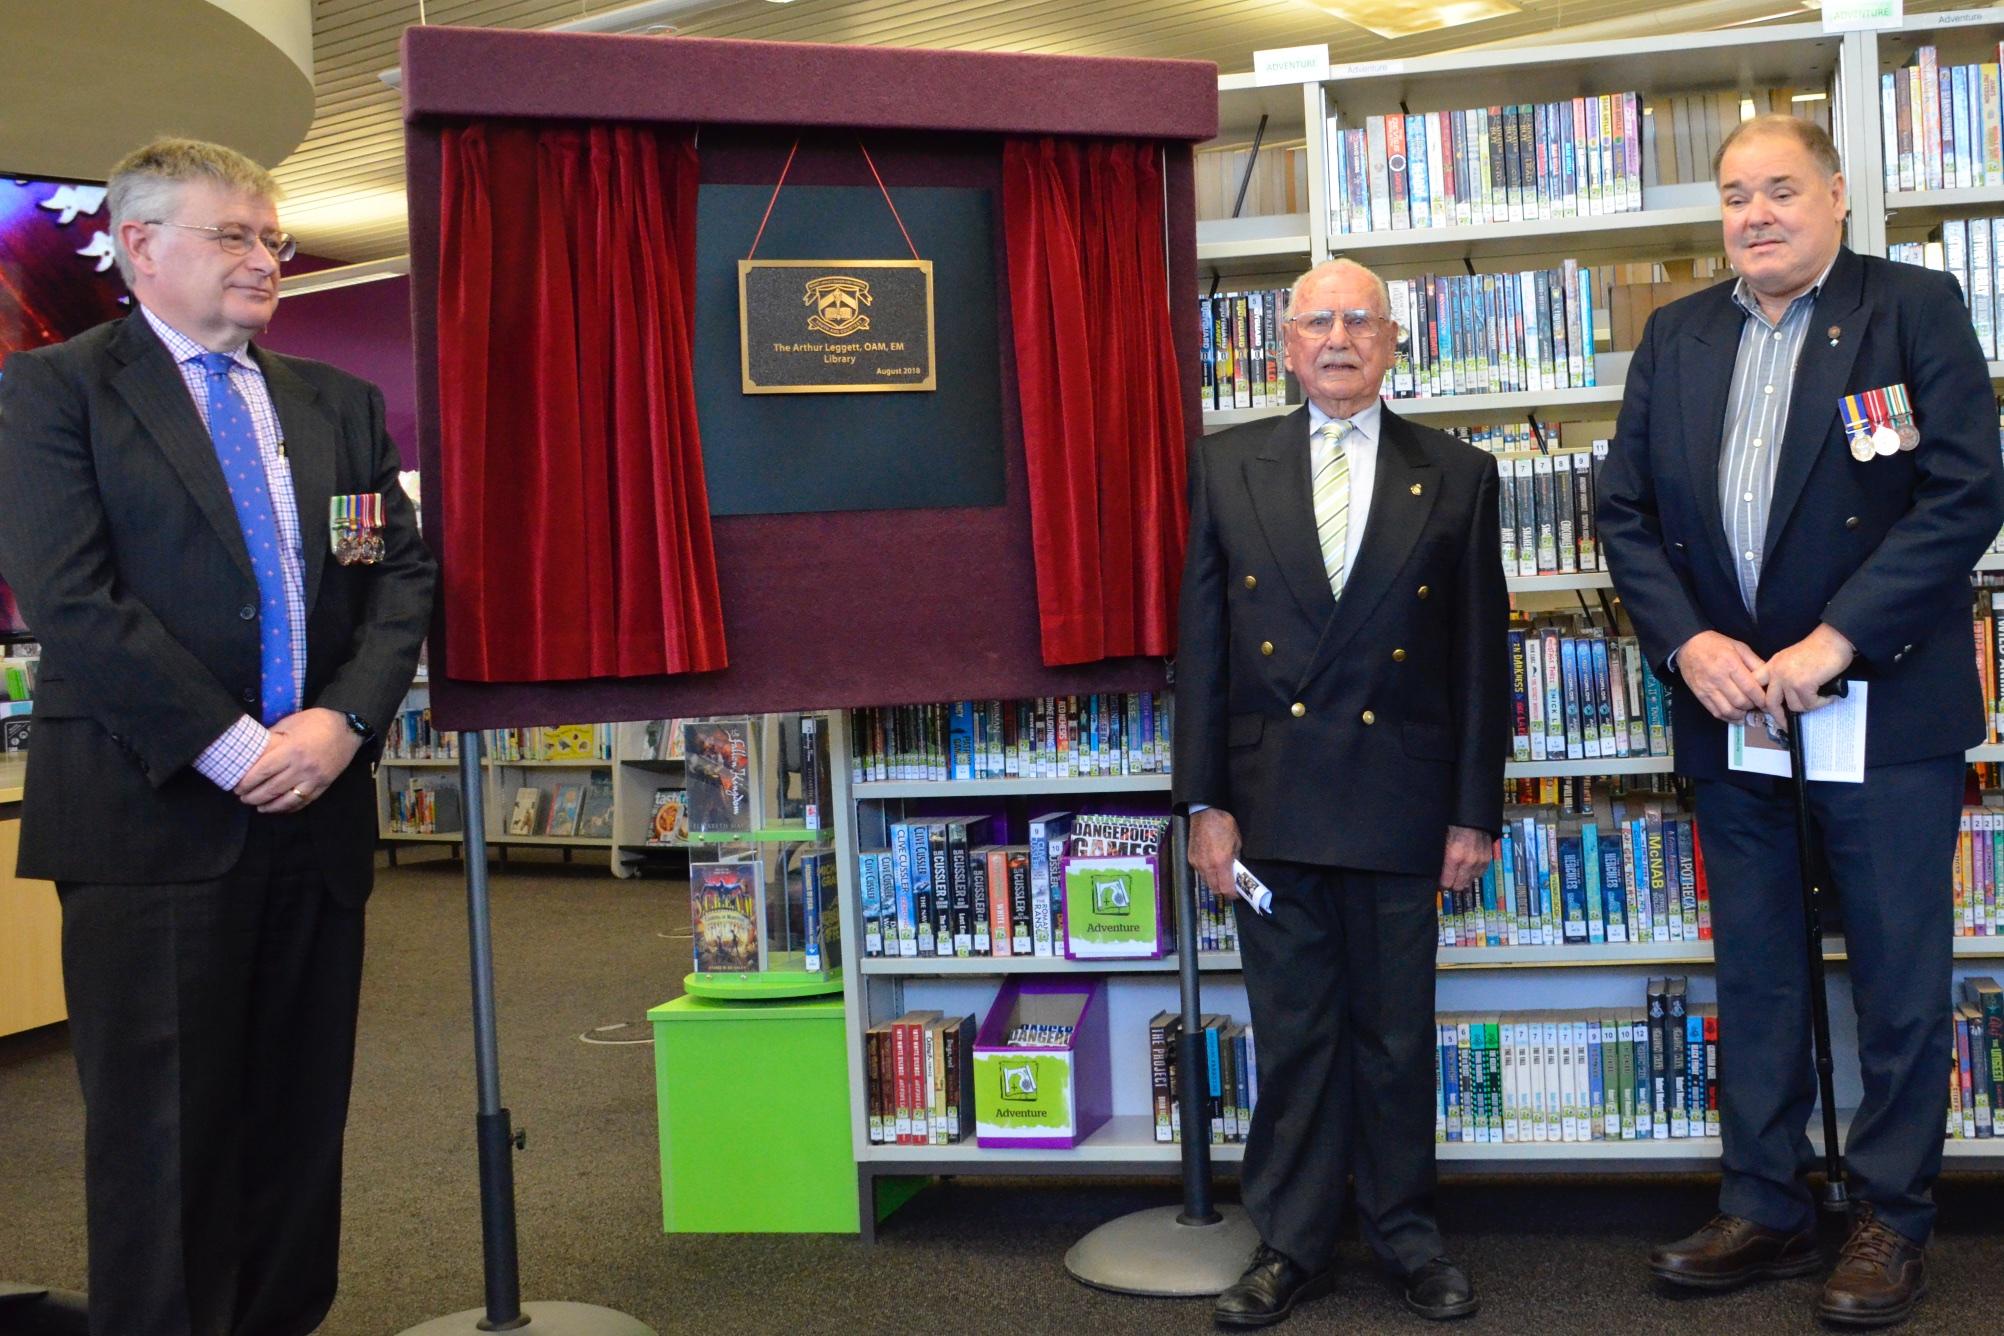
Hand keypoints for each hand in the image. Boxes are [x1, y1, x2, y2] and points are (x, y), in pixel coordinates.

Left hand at [235, 707, 362, 812]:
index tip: (237, 786)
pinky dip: (289, 807)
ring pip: (287, 799)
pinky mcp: (323, 785)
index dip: (247, 782)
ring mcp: (314, 778)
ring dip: (269, 806)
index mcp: (292, 749)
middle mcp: (302, 767)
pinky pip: (303, 801)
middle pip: (272, 788)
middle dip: (253, 796)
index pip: (263, 771)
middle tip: (242, 797)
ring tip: (257, 806)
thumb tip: (253, 750)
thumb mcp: (290, 723)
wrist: (348, 729)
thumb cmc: (316, 722)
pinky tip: (278, 808)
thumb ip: (272, 738)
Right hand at [1188, 808, 1241, 899]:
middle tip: (1231, 885)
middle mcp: (1207, 866)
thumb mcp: (1237, 841)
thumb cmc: (1223, 824)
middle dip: (1224, 890)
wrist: (1204, 813)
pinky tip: (1212, 864)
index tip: (1238, 893)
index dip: (1233, 894)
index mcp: (1221, 862)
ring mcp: (1198, 863)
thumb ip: (1236, 859)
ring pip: (1207, 881)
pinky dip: (1207, 873)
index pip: (1226, 888)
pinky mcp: (1191, 859)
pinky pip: (1200, 872)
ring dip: (1215, 882)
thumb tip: (1237, 871)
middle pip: (1215, 889)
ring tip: (1221, 873)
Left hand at [1438, 825, 1490, 892]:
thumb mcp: (1440, 840)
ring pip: (1470, 881)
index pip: (1447, 883)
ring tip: (1457, 873)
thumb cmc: (1454, 824)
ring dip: (1464, 878)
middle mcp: (1469, 861)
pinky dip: (1473, 872)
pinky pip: (1480, 874)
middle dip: (1452, 884)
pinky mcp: (1487, 858)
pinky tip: (1467, 867)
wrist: (1472, 814)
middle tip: (1448, 879)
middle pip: (1459, 886)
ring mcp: (1480, 860)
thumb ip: (1440, 858)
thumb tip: (1435, 871)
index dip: (1442, 883)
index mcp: (1454, 856)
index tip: (1439, 882)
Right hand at [1674, 630, 1770, 722]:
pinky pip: (1715, 712)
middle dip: (1753, 707)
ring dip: (1741, 715)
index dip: (1762, 699)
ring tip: (1747, 712)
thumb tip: (1768, 679)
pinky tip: (1735, 716)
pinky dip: (1728, 718)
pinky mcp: (1700, 695)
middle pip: (1740, 701)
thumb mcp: (1739, 647)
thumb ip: (1755, 663)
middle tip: (1758, 706)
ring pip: (1728, 710)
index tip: (1767, 702)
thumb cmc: (1716, 645)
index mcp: (1730, 663)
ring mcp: (1707, 688)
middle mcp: (1718, 677)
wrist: (1689, 645)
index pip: (1750, 688)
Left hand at [1762, 623, 1854, 717]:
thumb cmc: (1818, 649)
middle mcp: (1776, 672)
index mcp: (1772, 665)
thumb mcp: (1792, 660)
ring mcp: (1788, 679)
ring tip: (1820, 699)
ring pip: (1793, 706)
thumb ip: (1784, 674)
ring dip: (1809, 706)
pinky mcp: (1802, 685)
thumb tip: (1786, 698)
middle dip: (1778, 716)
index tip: (1764, 709)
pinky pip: (1810, 704)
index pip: (1755, 684)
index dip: (1758, 699)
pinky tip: (1828, 697)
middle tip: (1785, 724)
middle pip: (1769, 702)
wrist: (1834, 639)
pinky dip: (1821, 703)